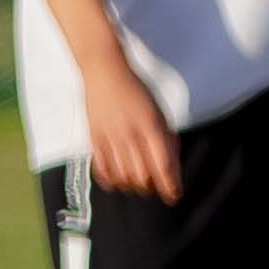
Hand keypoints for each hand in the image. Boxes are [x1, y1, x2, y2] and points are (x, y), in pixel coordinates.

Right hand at [78, 56, 179, 203]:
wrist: (104, 72)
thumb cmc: (136, 90)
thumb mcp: (159, 111)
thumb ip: (165, 137)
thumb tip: (171, 163)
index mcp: (151, 125)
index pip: (163, 164)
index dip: (170, 184)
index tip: (174, 196)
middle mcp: (131, 134)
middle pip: (142, 175)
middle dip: (151, 188)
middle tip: (155, 189)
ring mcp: (110, 137)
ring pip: (122, 175)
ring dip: (132, 186)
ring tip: (138, 187)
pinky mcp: (94, 138)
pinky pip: (102, 168)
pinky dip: (111, 181)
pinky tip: (117, 182)